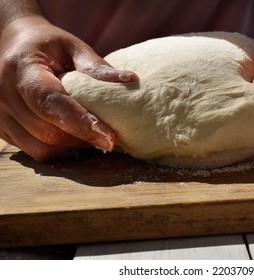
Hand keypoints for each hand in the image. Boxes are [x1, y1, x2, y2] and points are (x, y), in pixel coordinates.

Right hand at [0, 16, 137, 160]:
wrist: (12, 45)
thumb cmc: (48, 45)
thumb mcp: (73, 47)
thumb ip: (97, 67)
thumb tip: (132, 80)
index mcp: (22, 69)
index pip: (51, 103)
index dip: (81, 123)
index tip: (110, 139)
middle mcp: (4, 94)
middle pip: (48, 131)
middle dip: (83, 138)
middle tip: (109, 136)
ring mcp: (0, 114)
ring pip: (42, 147)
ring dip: (73, 146)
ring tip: (91, 134)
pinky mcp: (3, 128)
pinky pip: (35, 151)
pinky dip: (59, 149)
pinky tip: (73, 137)